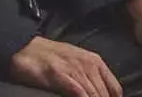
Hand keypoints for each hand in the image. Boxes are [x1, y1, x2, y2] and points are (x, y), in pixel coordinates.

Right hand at [6, 36, 121, 96]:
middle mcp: (89, 64)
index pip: (114, 87)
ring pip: (93, 94)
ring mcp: (75, 69)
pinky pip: (78, 93)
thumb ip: (90, 75)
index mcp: (95, 61)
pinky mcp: (60, 76)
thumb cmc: (51, 56)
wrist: (26, 48)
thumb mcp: (77, 61)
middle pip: (104, 94)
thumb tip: (100, 92)